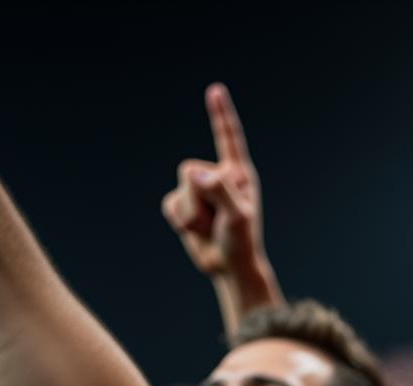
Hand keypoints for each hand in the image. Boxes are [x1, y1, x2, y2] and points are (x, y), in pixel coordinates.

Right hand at [161, 83, 264, 277]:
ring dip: (192, 214)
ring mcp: (199, 192)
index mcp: (238, 175)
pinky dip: (182, 221)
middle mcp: (218, 178)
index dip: (220, 115)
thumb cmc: (242, 242)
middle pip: (189, 169)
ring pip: (179, 189)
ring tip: (209, 228)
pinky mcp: (185, 207)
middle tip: (218, 220)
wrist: (229, 267)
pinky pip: (170, 206)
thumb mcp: (238, 216)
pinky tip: (196, 231)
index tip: (216, 91)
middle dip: (199, 198)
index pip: (228, 139)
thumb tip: (195, 172)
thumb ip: (220, 191)